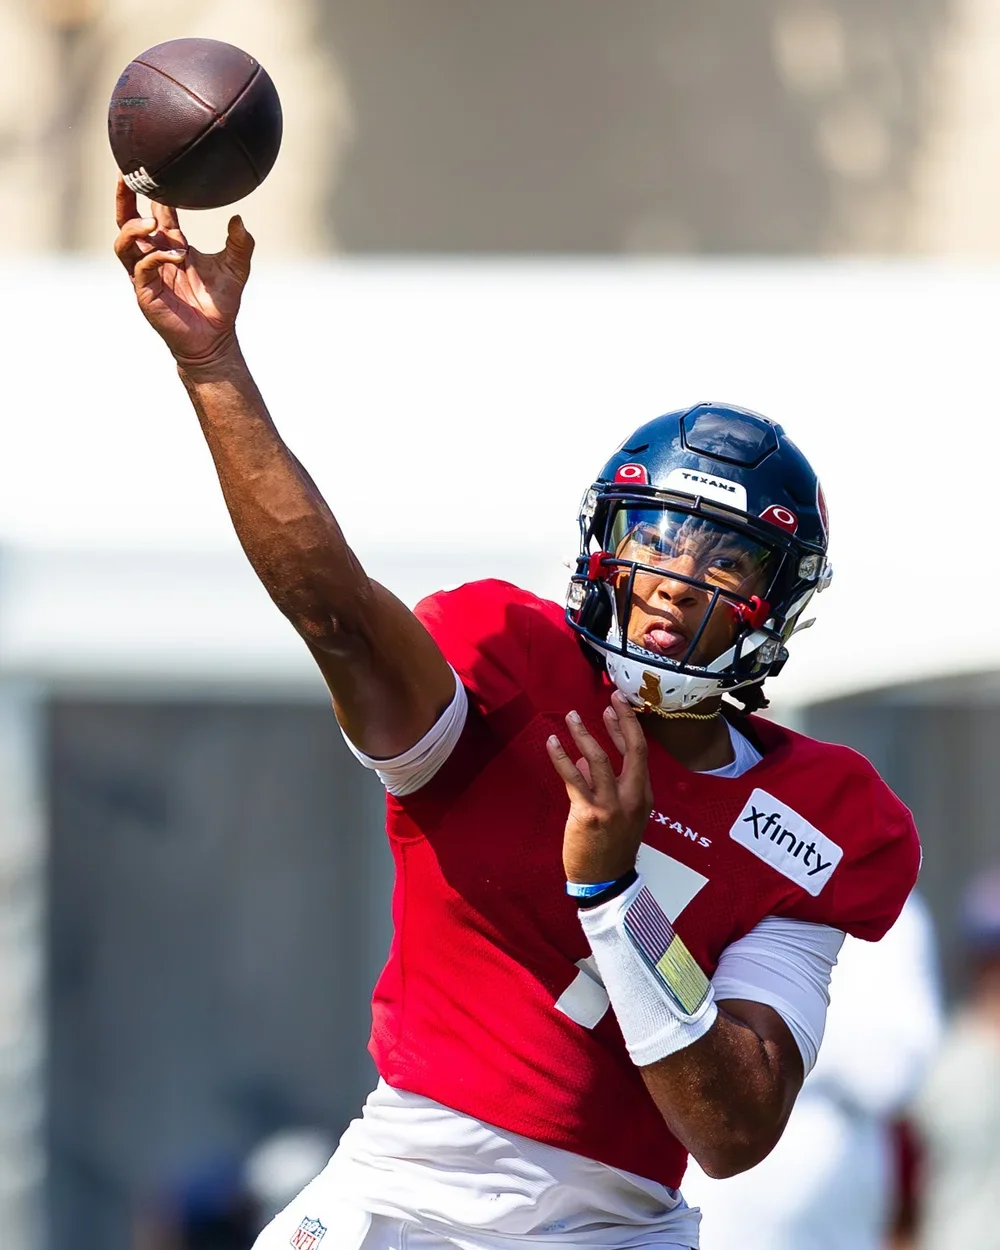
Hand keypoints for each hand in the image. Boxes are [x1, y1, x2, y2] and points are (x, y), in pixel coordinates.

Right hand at [113, 176, 253, 367]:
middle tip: (127, 177)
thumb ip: (241, 244)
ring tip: (152, 223)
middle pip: (126, 221)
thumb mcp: (236, 268)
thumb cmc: (221, 303)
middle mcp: (153, 256)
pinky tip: (177, 255)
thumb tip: (239, 219)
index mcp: (170, 245)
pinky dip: (157, 258)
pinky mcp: (146, 294)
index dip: (150, 191)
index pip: (154, 211)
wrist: (216, 339)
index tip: (151, 168)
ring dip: (134, 229)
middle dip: (123, 199)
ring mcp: (146, 275)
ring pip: (123, 244)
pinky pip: (142, 268)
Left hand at [546, 690, 652, 883]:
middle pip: (632, 750)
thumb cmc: (610, 847)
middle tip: (611, 698)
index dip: (628, 726)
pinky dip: (562, 758)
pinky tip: (552, 743)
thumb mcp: (619, 814)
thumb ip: (604, 785)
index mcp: (643, 796)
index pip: (639, 753)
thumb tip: (584, 761)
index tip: (618, 705)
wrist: (605, 880)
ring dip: (584, 734)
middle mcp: (632, 798)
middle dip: (622, 720)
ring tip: (571, 717)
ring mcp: (612, 806)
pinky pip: (574, 779)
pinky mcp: (589, 814)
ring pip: (600, 760)